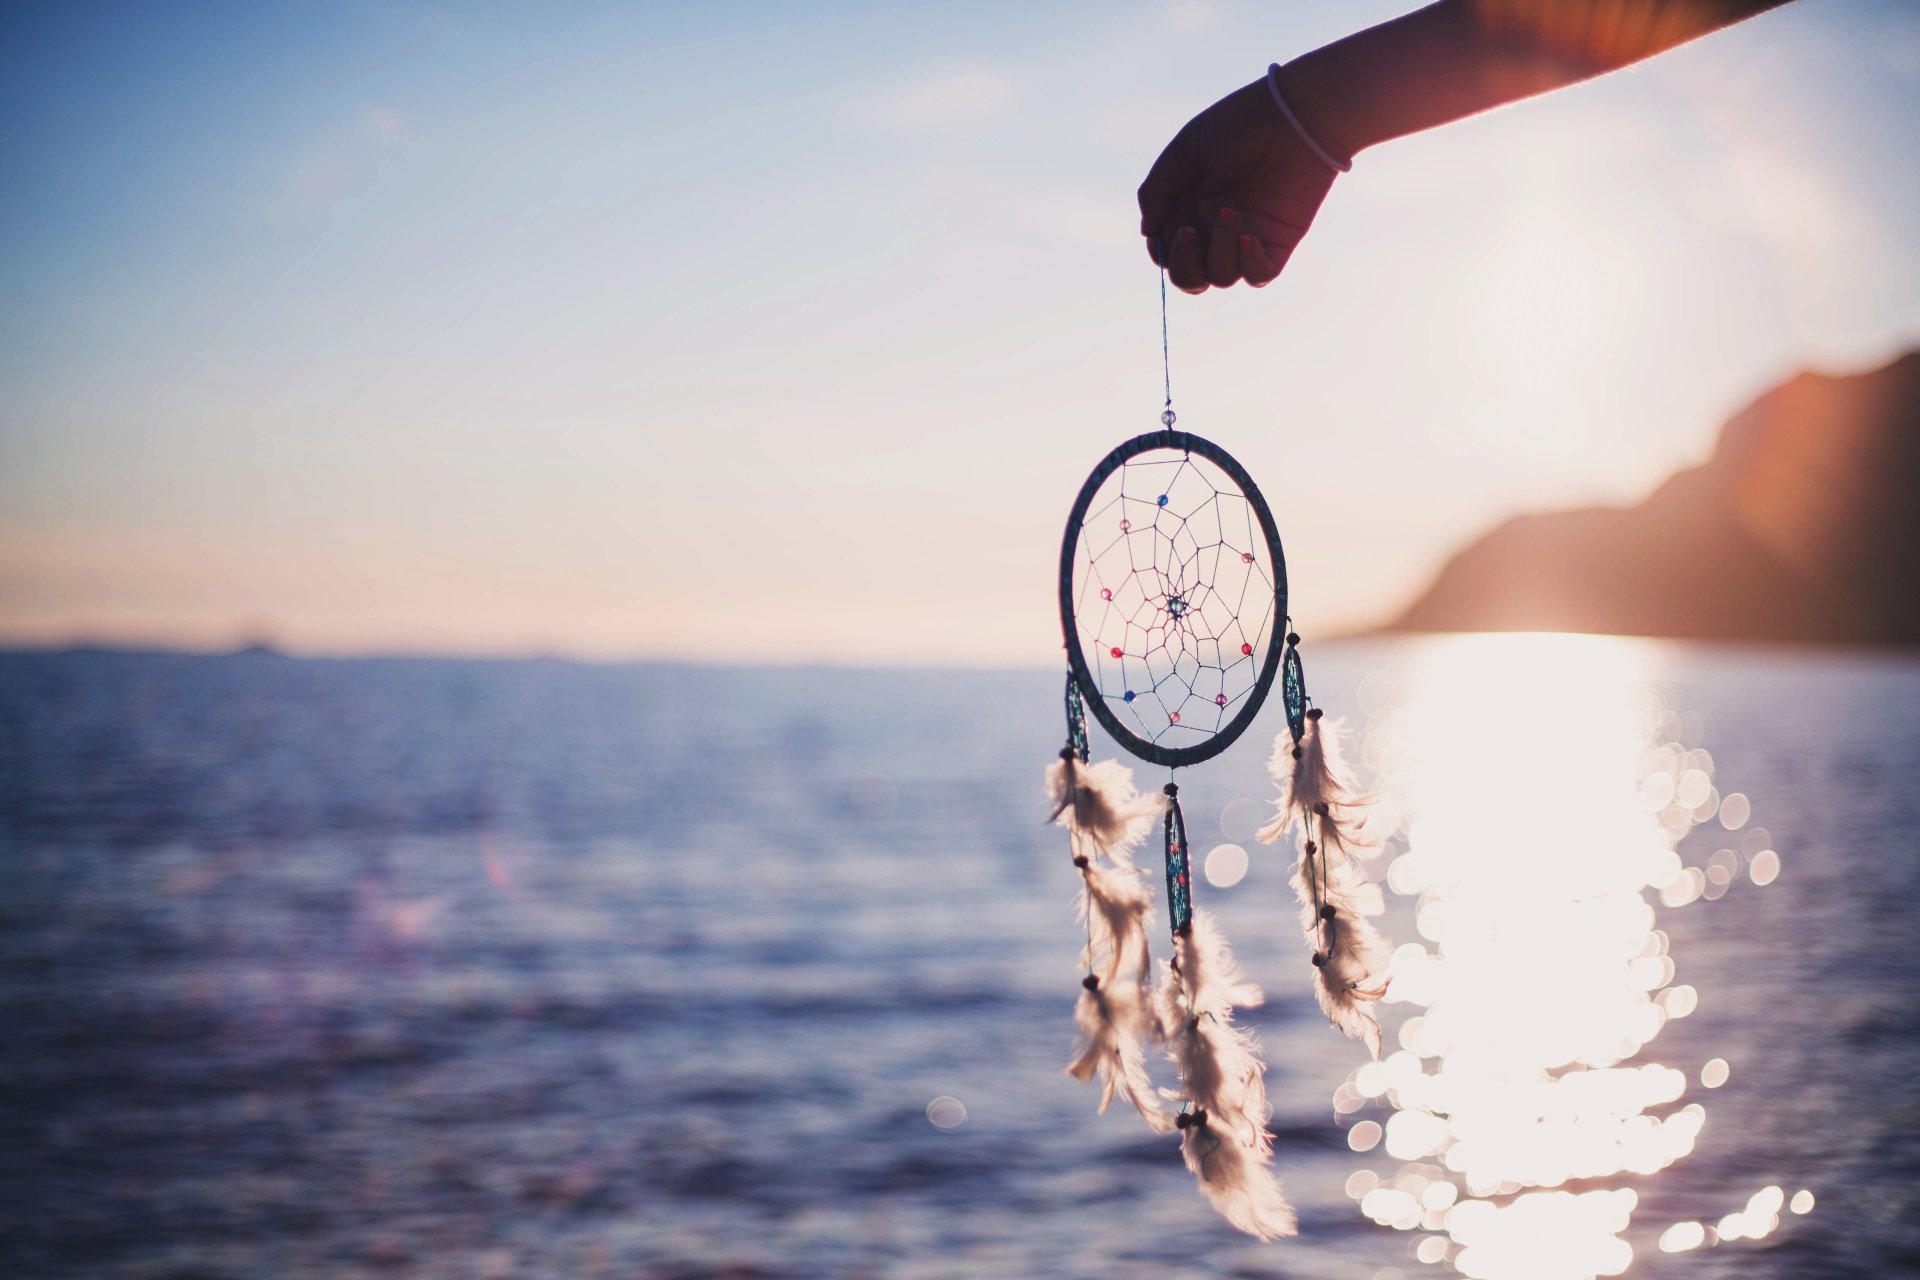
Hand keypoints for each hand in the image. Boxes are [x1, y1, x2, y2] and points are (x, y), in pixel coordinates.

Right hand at [1137, 77, 1340, 293]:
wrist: (1296, 115)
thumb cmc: (1240, 125)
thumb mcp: (1185, 151)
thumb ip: (1157, 191)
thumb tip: (1149, 231)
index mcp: (1191, 208)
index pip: (1166, 250)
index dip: (1164, 242)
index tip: (1177, 207)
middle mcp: (1215, 228)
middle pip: (1190, 277)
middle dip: (1183, 262)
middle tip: (1191, 229)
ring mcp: (1246, 237)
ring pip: (1220, 277)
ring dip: (1217, 251)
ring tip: (1231, 212)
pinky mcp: (1277, 242)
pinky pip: (1258, 276)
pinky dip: (1248, 264)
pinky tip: (1248, 237)